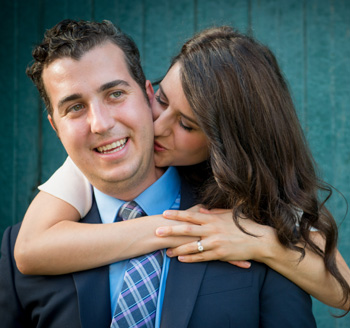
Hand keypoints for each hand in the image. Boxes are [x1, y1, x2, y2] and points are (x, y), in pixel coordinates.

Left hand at [157, 208, 272, 265]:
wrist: (260, 241)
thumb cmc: (245, 225)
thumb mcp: (229, 215)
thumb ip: (213, 212)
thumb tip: (200, 210)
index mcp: (213, 218)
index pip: (191, 215)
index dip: (177, 215)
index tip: (165, 213)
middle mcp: (212, 230)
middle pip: (187, 230)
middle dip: (171, 231)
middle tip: (157, 231)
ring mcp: (215, 243)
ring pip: (192, 246)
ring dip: (178, 249)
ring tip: (167, 251)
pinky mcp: (220, 254)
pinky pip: (202, 257)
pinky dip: (191, 258)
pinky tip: (181, 259)